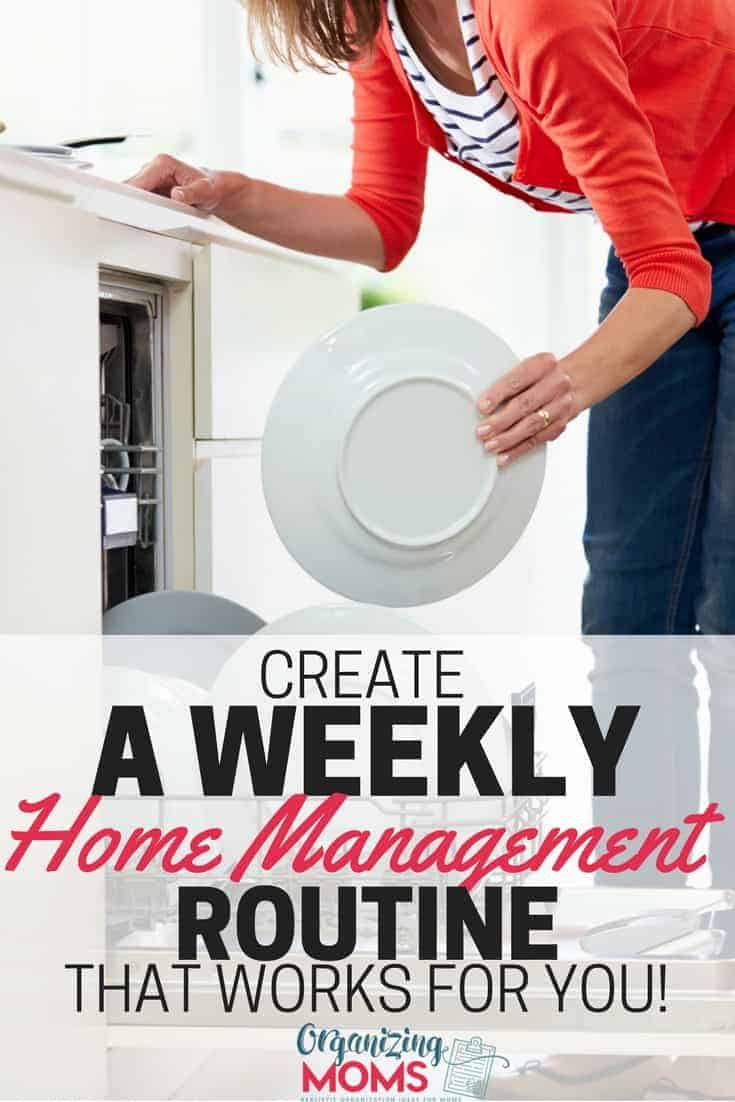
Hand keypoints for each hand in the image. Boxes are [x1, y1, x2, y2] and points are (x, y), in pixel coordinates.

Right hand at [125, 154, 248, 218]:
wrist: (215, 190)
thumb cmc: (210, 188)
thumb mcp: (205, 192)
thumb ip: (190, 194)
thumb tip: (176, 195)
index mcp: (162, 163)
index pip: (138, 181)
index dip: (129, 195)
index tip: (123, 208)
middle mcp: (153, 168)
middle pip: (131, 187)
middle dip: (128, 203)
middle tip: (126, 219)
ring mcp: (150, 179)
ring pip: (132, 194)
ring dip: (131, 207)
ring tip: (132, 220)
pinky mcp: (151, 189)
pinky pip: (139, 200)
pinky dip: (138, 209)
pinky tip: (138, 218)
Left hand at [475, 353, 575, 466]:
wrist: (579, 380)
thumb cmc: (545, 374)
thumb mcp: (531, 367)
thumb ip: (510, 382)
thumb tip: (483, 406)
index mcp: (543, 364)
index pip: (517, 380)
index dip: (498, 394)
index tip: (482, 407)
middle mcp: (555, 383)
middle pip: (524, 405)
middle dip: (501, 421)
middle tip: (482, 431)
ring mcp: (561, 405)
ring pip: (532, 425)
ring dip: (509, 438)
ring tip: (491, 445)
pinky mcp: (562, 424)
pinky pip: (538, 439)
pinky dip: (519, 449)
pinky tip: (505, 456)